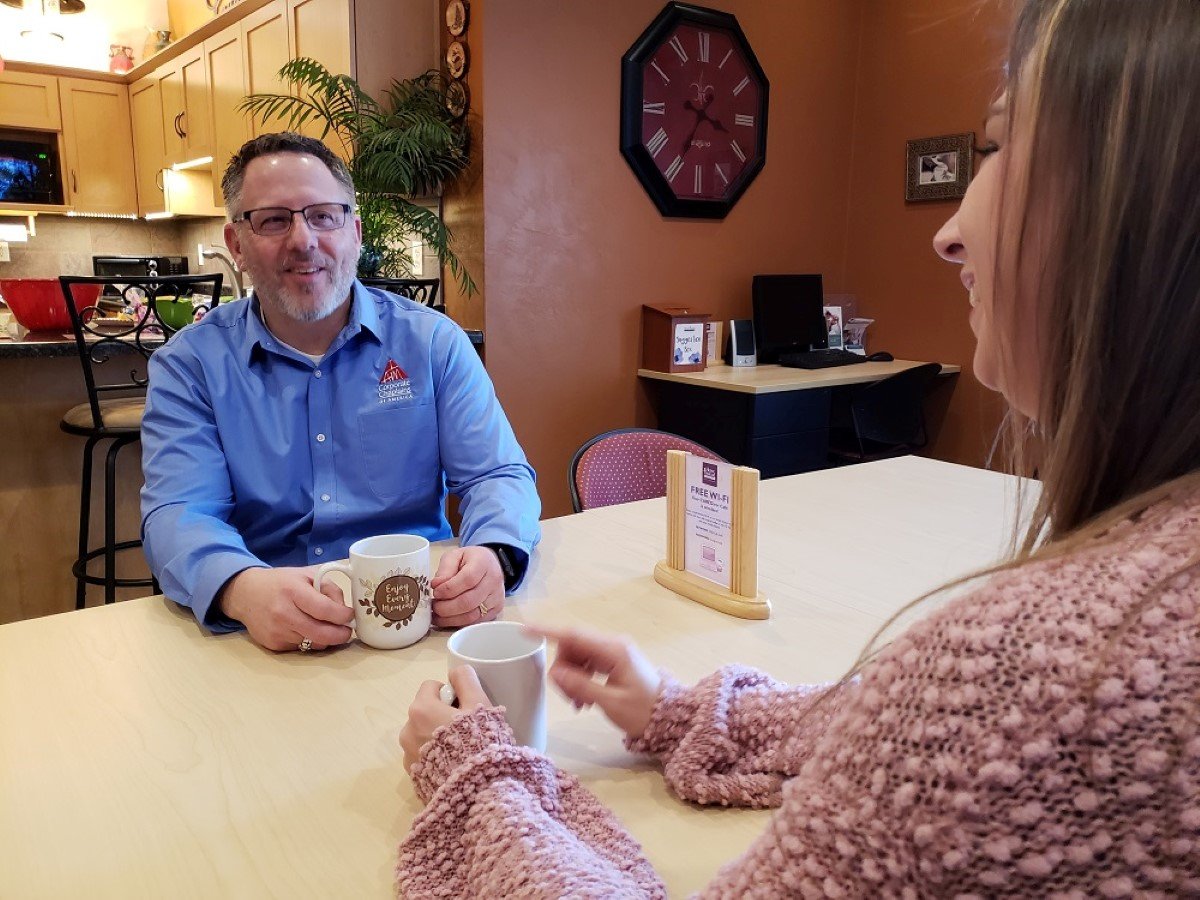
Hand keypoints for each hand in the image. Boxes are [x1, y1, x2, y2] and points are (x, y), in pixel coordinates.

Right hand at [218, 565, 353, 651]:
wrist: (245, 594)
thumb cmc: (281, 583)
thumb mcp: (307, 575)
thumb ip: (330, 589)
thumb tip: (345, 611)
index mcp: (293, 592)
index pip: (324, 610)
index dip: (343, 616)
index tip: (351, 615)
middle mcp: (283, 614)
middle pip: (321, 634)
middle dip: (340, 635)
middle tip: (347, 631)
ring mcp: (277, 632)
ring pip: (313, 644)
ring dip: (325, 638)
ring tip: (326, 627)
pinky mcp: (273, 645)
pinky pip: (300, 648)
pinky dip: (309, 641)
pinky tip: (304, 629)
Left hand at [399, 664, 491, 772]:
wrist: (477, 791)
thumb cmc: (479, 742)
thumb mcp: (480, 705)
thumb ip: (466, 681)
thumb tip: (456, 672)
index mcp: (420, 710)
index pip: (430, 687)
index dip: (450, 694)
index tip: (465, 708)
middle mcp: (407, 732)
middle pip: (425, 712)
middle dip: (442, 716)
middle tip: (467, 730)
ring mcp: (408, 757)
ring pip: (422, 735)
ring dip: (437, 737)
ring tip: (461, 751)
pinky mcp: (414, 778)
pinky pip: (423, 757)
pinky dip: (435, 758)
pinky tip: (454, 766)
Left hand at [431, 546, 504, 627]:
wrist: (489, 564)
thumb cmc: (470, 560)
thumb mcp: (454, 556)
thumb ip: (445, 569)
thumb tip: (436, 585)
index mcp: (483, 563)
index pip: (467, 580)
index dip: (448, 589)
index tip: (436, 592)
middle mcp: (494, 581)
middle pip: (469, 601)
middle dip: (446, 608)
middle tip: (434, 606)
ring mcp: (497, 597)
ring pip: (472, 615)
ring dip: (451, 618)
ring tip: (437, 614)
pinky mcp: (496, 610)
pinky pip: (476, 621)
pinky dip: (459, 623)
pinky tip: (448, 619)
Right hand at [525, 624, 662, 740]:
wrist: (670, 718)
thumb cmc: (643, 712)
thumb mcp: (611, 703)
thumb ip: (582, 686)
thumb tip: (555, 673)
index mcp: (614, 650)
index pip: (574, 635)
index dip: (548, 631)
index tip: (526, 630)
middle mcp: (613, 645)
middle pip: (573, 647)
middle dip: (563, 669)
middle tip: (568, 698)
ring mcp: (613, 652)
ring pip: (578, 656)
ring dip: (571, 677)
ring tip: (579, 704)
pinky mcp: (613, 661)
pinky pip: (587, 664)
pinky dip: (580, 679)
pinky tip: (585, 700)